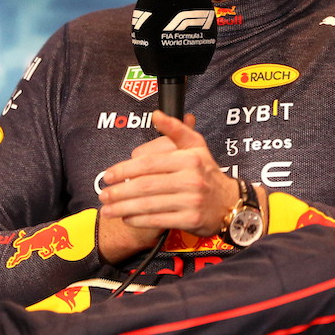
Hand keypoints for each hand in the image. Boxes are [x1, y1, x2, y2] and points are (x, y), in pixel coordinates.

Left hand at [97, 111, 240, 261]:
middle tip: (103, 194)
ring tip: (108, 209)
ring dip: (124, 208)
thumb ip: (176, 129)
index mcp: (189, 158)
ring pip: (150, 204)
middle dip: (120, 192)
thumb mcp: (196, 146)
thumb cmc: (207, 172)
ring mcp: (192, 201)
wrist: (231, 202)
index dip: (125, 169)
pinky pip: (159, 220)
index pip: (149, 163)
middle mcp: (191, 179)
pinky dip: (139, 220)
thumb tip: (156, 115)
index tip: (108, 175)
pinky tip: (126, 218)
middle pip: (146, 185)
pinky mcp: (191, 220)